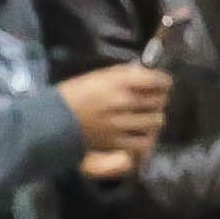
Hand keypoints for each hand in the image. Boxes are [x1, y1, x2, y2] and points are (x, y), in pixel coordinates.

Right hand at [58, 62, 172, 159]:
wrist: (54, 119)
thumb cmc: (74, 94)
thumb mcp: (99, 76)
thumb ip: (124, 76)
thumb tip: (145, 75)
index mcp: (119, 83)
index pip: (156, 80)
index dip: (164, 81)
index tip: (164, 83)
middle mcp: (124, 103)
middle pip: (159, 101)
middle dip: (160, 99)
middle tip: (154, 99)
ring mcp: (122, 125)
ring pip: (156, 122)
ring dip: (155, 118)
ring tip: (148, 117)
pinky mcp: (117, 143)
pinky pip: (144, 143)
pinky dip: (147, 138)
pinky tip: (142, 134)